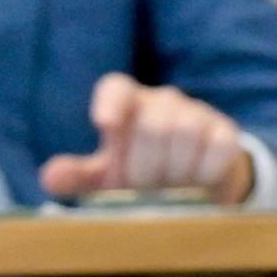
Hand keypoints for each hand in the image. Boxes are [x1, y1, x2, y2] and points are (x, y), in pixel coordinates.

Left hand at [39, 74, 253, 204]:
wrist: (196, 189)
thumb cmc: (141, 175)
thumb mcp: (107, 179)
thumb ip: (79, 176)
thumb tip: (50, 178)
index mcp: (126, 105)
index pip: (116, 87)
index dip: (110, 103)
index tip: (104, 125)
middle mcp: (161, 101)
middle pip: (152, 124)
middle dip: (146, 166)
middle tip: (145, 189)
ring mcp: (196, 114)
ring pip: (185, 132)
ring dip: (176, 171)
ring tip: (171, 189)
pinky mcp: (226, 132)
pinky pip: (218, 146)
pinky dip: (205, 171)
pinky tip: (199, 184)